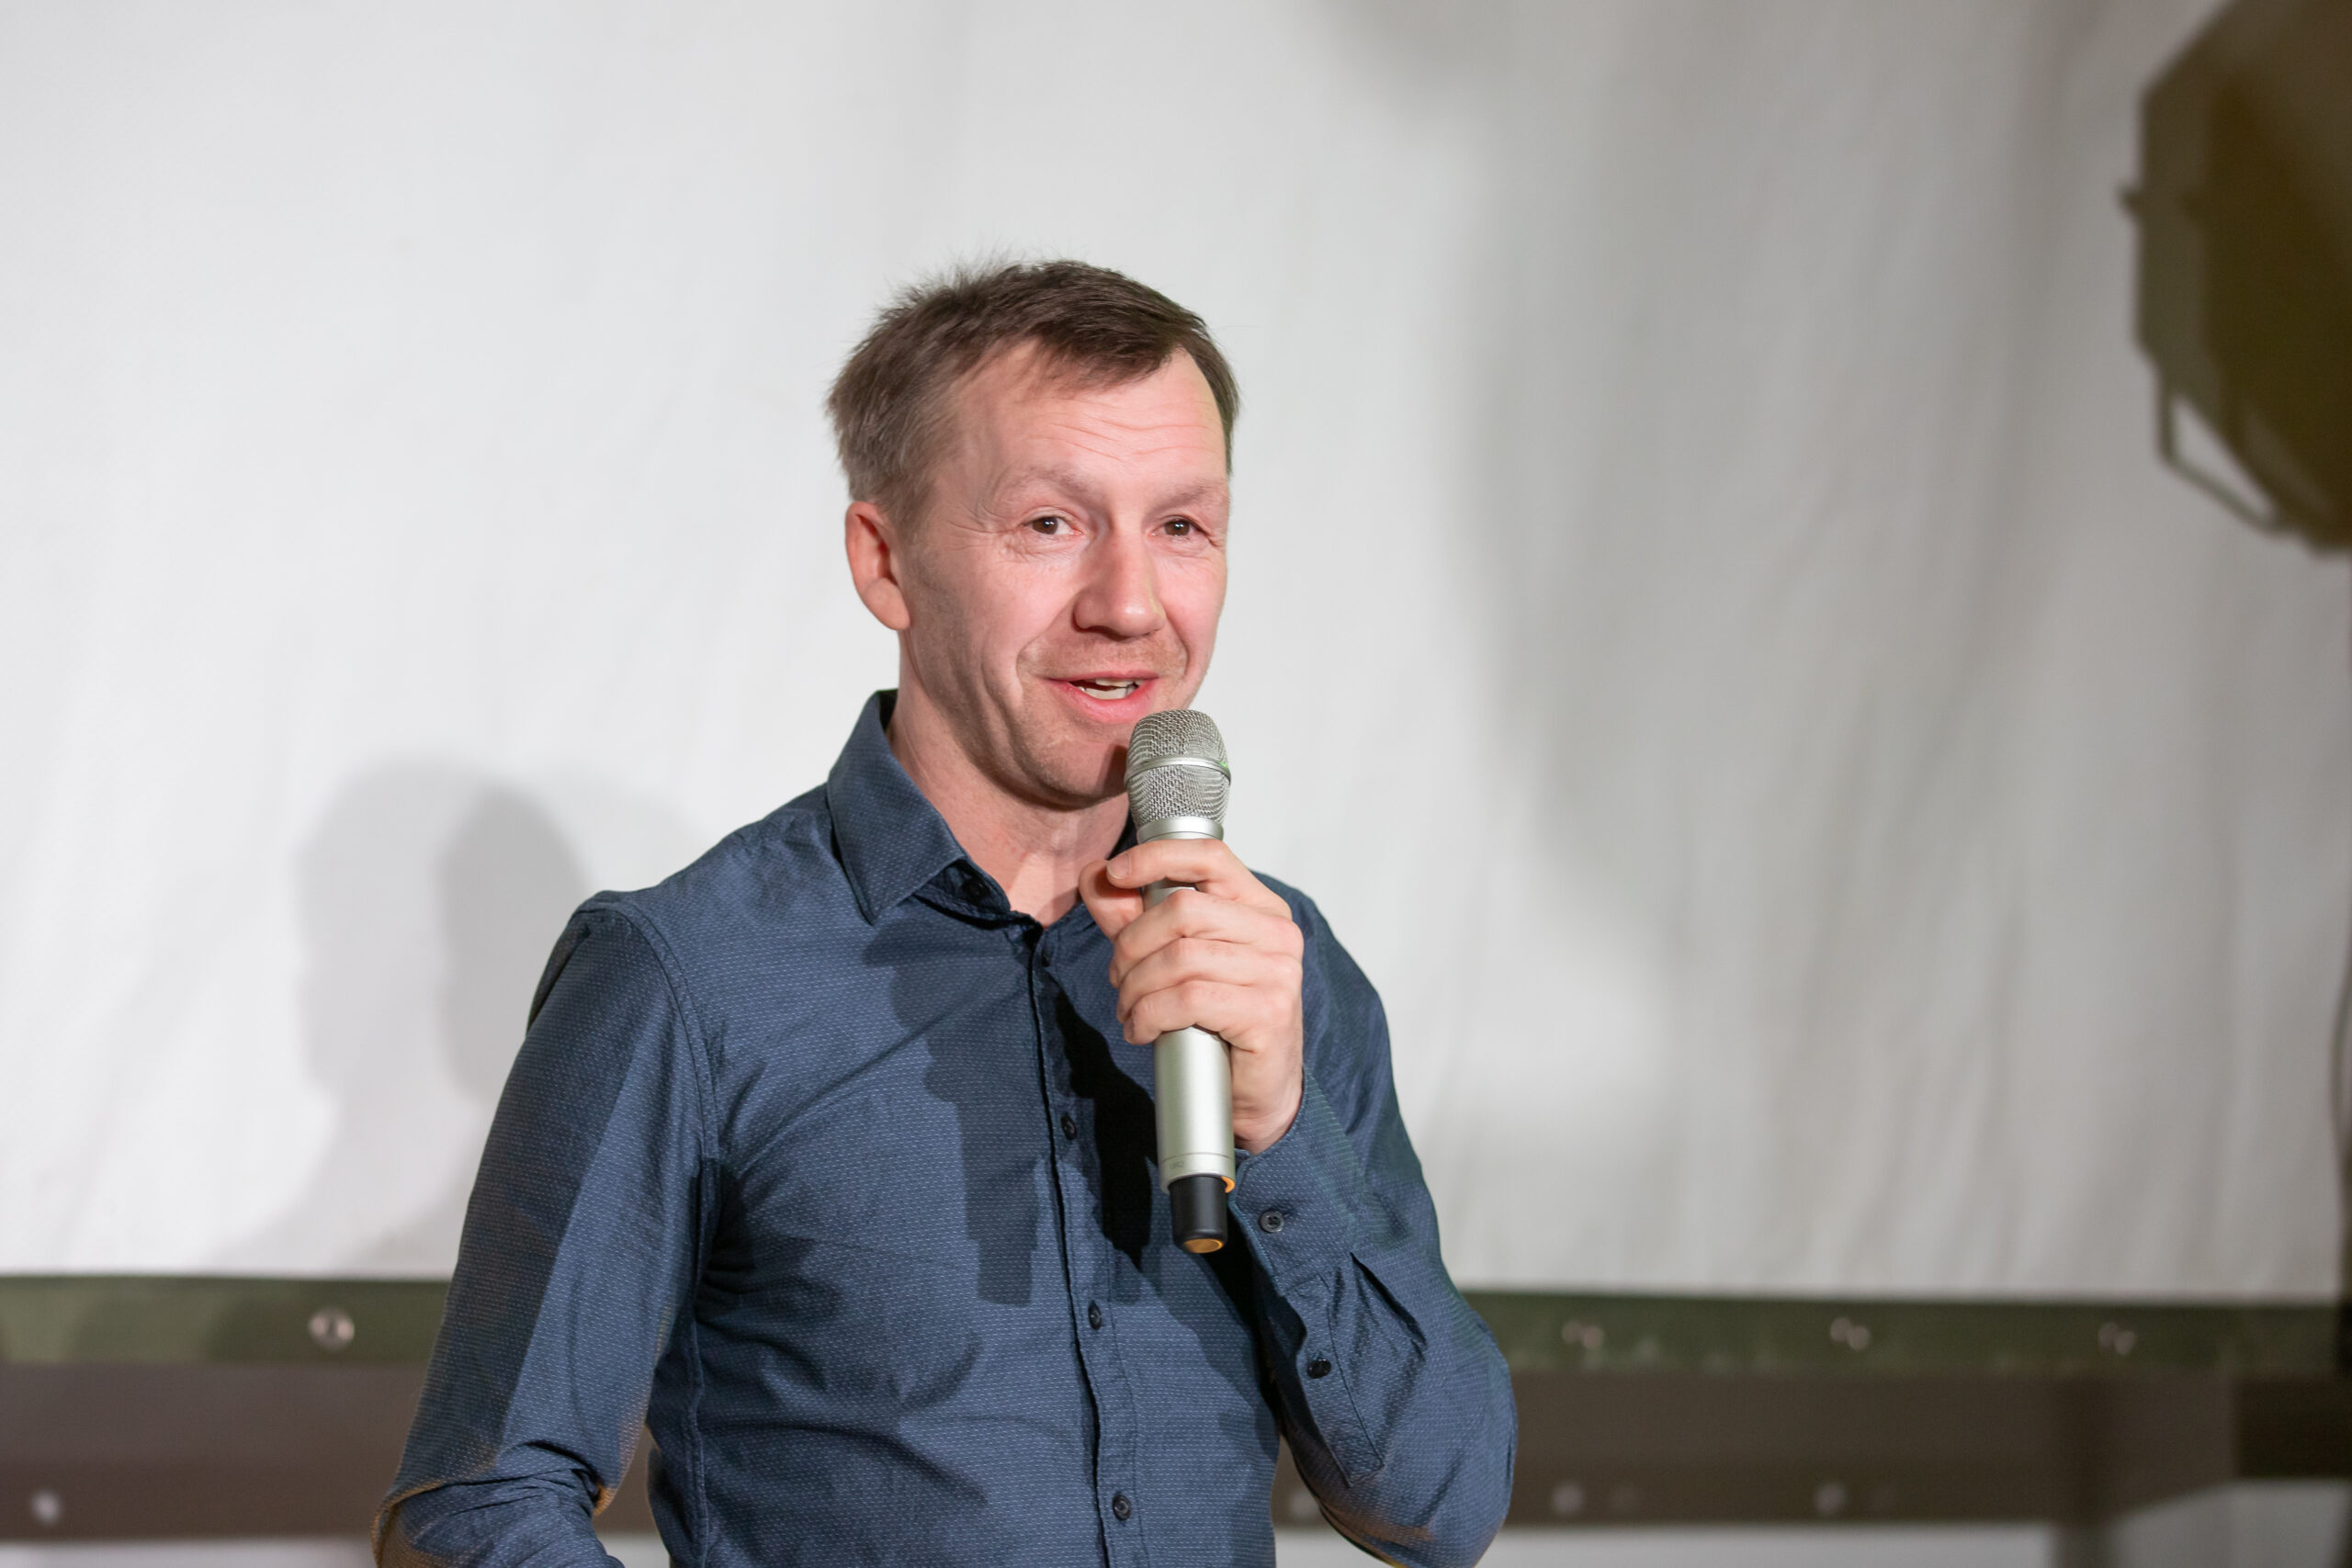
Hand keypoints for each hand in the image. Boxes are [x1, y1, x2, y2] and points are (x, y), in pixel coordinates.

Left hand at [1079, 839, 1304, 1153]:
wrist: (1257, 1090)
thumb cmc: (1218, 1019)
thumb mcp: (1170, 958)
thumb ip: (1134, 915)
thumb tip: (1095, 875)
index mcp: (1259, 907)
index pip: (1209, 857)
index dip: (1156, 856)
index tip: (1115, 872)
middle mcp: (1276, 933)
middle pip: (1181, 910)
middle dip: (1131, 944)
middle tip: (1119, 977)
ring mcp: (1277, 972)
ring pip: (1179, 957)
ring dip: (1135, 987)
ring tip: (1129, 1009)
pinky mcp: (1268, 1012)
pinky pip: (1187, 999)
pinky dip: (1149, 1015)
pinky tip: (1142, 1029)